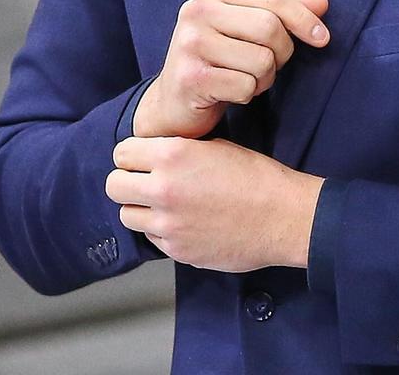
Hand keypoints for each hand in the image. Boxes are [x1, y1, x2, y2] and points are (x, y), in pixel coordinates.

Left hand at [106, 136, 325, 272]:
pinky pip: (152, 239)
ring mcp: (168, 224)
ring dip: (141, 209)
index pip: (122, 153)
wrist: (284, 218)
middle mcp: (164, 189)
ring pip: (127, 215)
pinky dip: (161, 232)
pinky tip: (183, 224)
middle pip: (114, 185)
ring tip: (163, 206)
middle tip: (144, 184)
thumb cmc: (257, 178)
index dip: (131, 156)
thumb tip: (154, 156)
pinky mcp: (177, 251)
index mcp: (172, 155)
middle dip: (127, 182)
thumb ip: (178, 152)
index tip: (140, 161)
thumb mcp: (215, 147)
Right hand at [134, 0, 330, 139]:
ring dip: (264, 78)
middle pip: (270, 28)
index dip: (304, 18)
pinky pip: (245, 86)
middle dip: (282, 53)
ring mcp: (190, 43)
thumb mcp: (248, 28)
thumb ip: (283, 12)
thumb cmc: (218, 59)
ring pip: (262, 60)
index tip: (322, 38)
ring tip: (246, 78)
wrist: (175, 99)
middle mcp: (196, 10)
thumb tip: (321, 0)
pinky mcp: (191, 77)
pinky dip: (248, 94)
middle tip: (270, 65)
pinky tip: (231, 92)